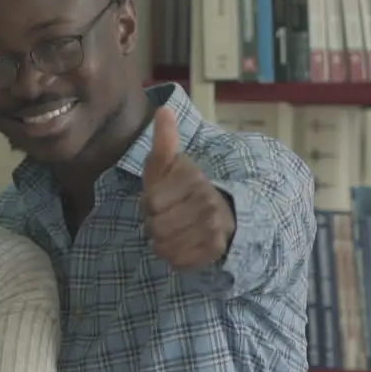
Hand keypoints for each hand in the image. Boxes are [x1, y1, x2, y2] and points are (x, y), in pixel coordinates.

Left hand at [142, 107, 235, 269]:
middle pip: (154, 227)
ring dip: (163, 242)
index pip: (149, 203)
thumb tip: (163, 110)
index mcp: (194, 178)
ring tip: (176, 230)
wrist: (221, 214)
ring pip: (164, 247)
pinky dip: (174, 257)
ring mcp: (215, 228)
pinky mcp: (216, 250)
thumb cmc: (182, 189)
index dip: (149, 204)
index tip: (161, 199)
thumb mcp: (169, 165)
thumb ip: (164, 141)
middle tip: (169, 217)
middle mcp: (208, 201)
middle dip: (155, 225)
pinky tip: (184, 244)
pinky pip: (177, 262)